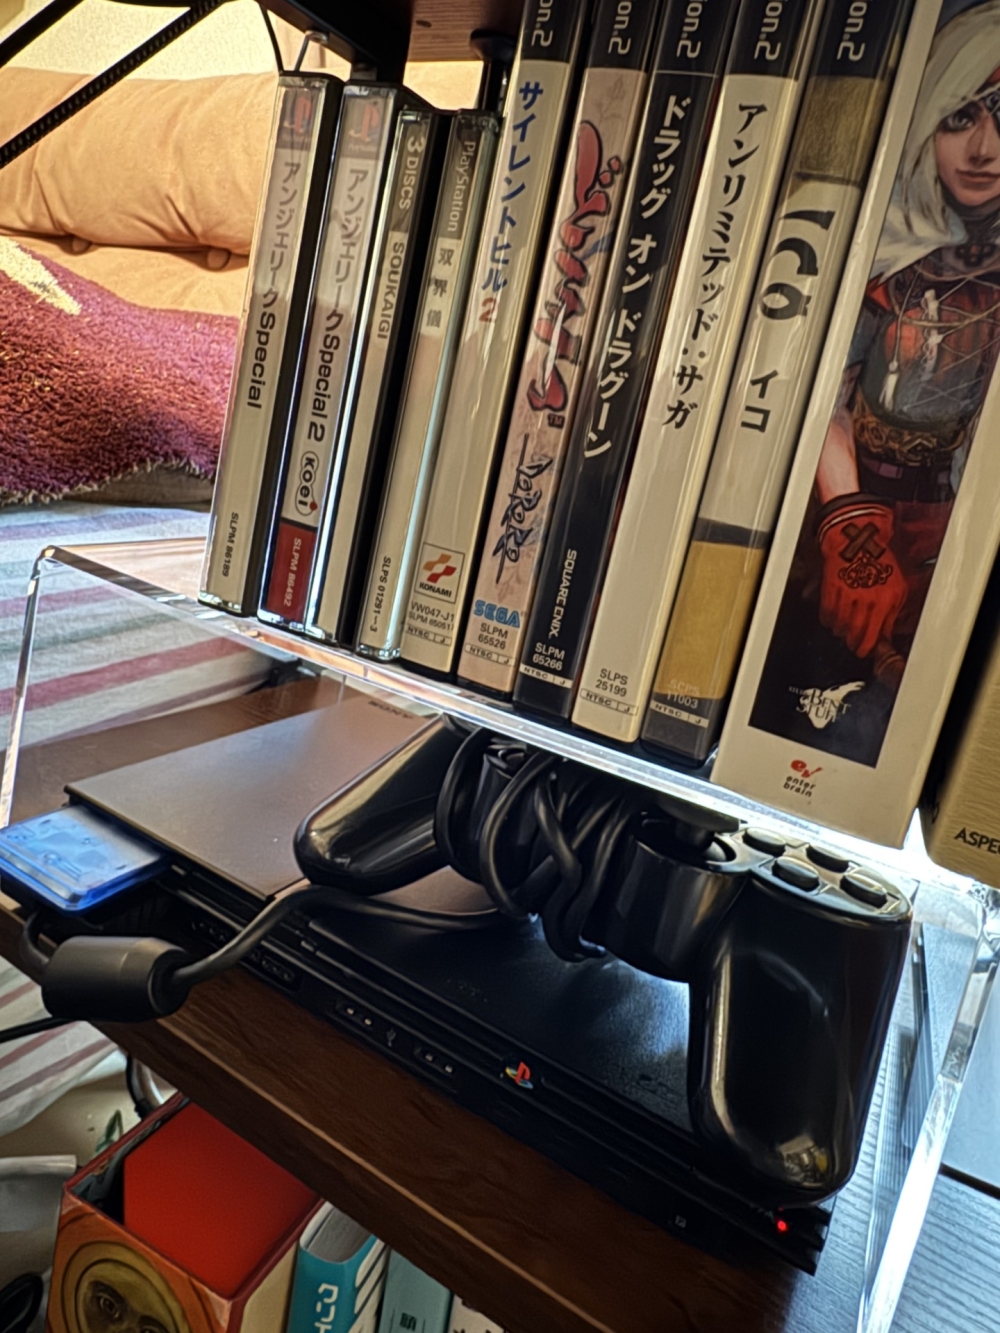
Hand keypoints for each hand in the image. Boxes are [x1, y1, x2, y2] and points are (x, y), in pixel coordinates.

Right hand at [817, 500, 907, 659]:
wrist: (859, 538)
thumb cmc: (880, 560)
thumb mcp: (898, 588)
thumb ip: (893, 613)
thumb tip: (886, 634)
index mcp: (885, 600)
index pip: (874, 634)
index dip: (867, 647)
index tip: (864, 651)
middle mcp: (866, 599)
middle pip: (855, 633)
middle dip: (853, 643)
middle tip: (853, 645)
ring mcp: (847, 594)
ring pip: (840, 626)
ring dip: (840, 632)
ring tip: (843, 631)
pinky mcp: (831, 588)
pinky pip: (827, 613)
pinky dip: (828, 620)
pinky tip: (831, 620)